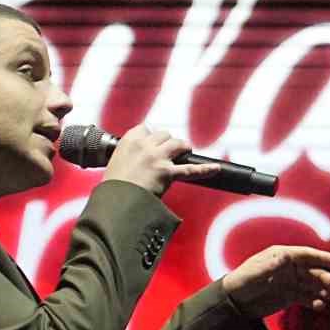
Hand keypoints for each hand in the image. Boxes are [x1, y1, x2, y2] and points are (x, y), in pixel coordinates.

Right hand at [102, 124, 221, 196]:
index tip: (151, 144)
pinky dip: (205, 169)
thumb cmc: (113, 186)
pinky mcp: (167, 172)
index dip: (151, 136)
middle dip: (169, 142)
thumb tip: (136, 159)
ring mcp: (157, 157)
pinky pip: (190, 170)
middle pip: (165, 134)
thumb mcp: (115, 163)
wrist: (115, 201)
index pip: (145, 128)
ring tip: (185, 153)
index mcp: (129, 140)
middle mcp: (145, 145)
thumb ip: (128, 155)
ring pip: (178, 144)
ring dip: (183, 148)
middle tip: (169, 152)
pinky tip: (216, 168)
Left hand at [222, 245, 329, 318]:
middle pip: (312, 271)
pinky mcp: (290, 296)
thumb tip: (285, 257)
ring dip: (322, 290)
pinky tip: (319, 306)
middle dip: (324, 277)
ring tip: (329, 297)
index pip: (305, 255)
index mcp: (281, 256)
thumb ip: (270, 266)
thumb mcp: (254, 273)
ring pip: (312, 285)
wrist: (235, 302)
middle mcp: (289, 268)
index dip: (321, 257)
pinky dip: (314, 301)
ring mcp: (291, 282)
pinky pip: (306, 298)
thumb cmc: (242, 281)